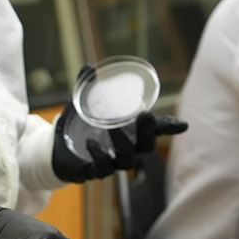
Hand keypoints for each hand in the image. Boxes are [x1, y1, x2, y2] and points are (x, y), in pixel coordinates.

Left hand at [52, 95, 187, 184]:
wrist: (55, 149)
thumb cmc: (76, 126)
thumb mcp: (81, 104)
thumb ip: (87, 86)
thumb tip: (88, 67)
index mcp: (127, 132)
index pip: (154, 130)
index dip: (170, 127)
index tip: (183, 124)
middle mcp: (124, 149)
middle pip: (146, 147)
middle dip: (148, 133)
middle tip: (145, 115)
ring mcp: (110, 162)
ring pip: (126, 160)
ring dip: (122, 143)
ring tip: (112, 128)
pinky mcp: (93, 172)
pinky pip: (102, 169)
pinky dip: (99, 156)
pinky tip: (91, 144)